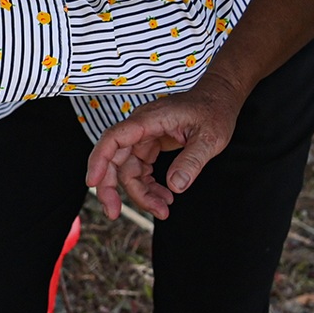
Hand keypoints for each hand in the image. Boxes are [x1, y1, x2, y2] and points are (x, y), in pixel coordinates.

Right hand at [84, 79, 246, 220]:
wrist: (219, 99)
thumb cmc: (215, 111)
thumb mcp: (211, 137)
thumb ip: (193, 160)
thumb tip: (176, 186)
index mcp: (150, 120)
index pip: (114, 138)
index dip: (100, 160)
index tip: (93, 183)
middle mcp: (141, 127)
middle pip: (114, 158)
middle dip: (111, 187)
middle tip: (113, 213)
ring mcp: (144, 137)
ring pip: (128, 170)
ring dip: (140, 193)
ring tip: (163, 210)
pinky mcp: (150, 145)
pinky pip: (140, 170)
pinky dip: (148, 187)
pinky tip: (164, 199)